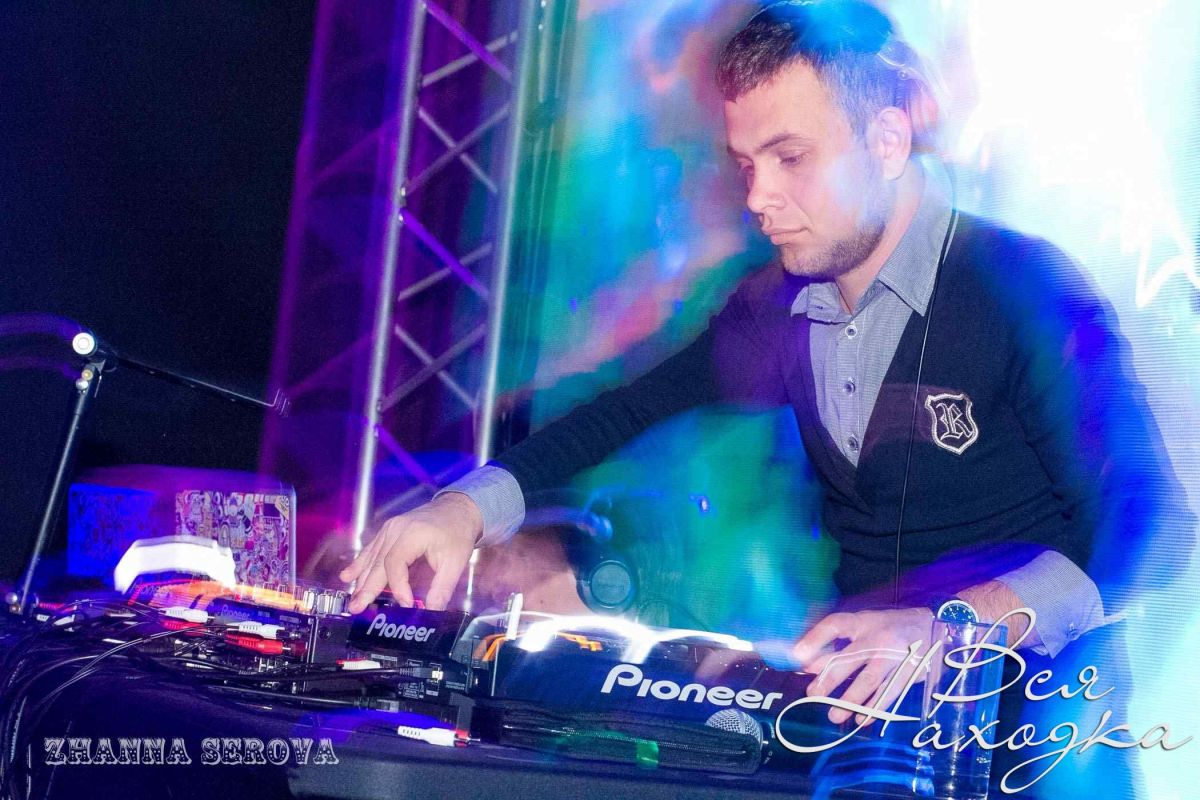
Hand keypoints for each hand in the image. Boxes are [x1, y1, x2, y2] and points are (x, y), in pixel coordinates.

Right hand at [338, 492, 483, 612]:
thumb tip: (432, 611)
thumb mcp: (456, 561)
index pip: (395, 564)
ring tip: (353, 601)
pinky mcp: (388, 532)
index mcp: (412, 534)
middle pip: (378, 562)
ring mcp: (390, 529)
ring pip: (371, 558)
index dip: (398, 587)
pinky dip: (360, 564)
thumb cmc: (457, 533)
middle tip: (357, 608)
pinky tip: (347, 577)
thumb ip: (442, 588)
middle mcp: (396, 530)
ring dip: (361, 580)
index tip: (406, 604)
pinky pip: (371, 550)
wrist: (458, 509)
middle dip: (367, 588)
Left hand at [792, 607, 931, 725]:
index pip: (834, 625)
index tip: (797, 657)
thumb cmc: (890, 628)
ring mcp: (894, 656)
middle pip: (849, 658)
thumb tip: (806, 664)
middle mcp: (877, 637)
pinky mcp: (909, 672)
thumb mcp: (865, 626)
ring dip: (850, 700)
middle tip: (813, 695)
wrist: (937, 628)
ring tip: (834, 715)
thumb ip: (838, 643)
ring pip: (869, 680)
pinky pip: (890, 693)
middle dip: (828, 680)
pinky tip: (862, 719)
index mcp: (862, 622)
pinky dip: (875, 708)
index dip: (814, 639)